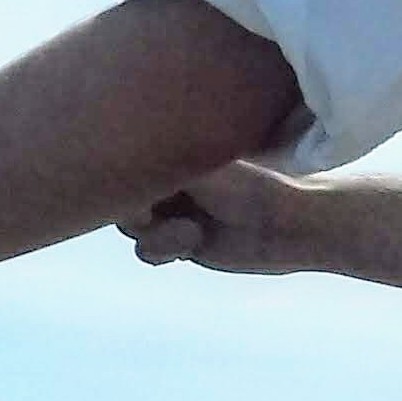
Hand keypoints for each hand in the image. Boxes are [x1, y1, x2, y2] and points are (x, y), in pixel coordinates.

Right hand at [119, 160, 318, 275]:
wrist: (290, 225)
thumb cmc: (249, 186)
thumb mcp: (196, 170)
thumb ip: (152, 165)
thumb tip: (111, 159)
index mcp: (172, 149)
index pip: (121, 158)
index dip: (119, 174)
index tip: (140, 184)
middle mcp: (168, 179)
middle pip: (119, 196)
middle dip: (135, 208)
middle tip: (155, 211)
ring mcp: (173, 211)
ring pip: (131, 228)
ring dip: (156, 232)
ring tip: (189, 230)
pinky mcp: (182, 243)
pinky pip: (148, 251)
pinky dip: (165, 247)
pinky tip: (194, 241)